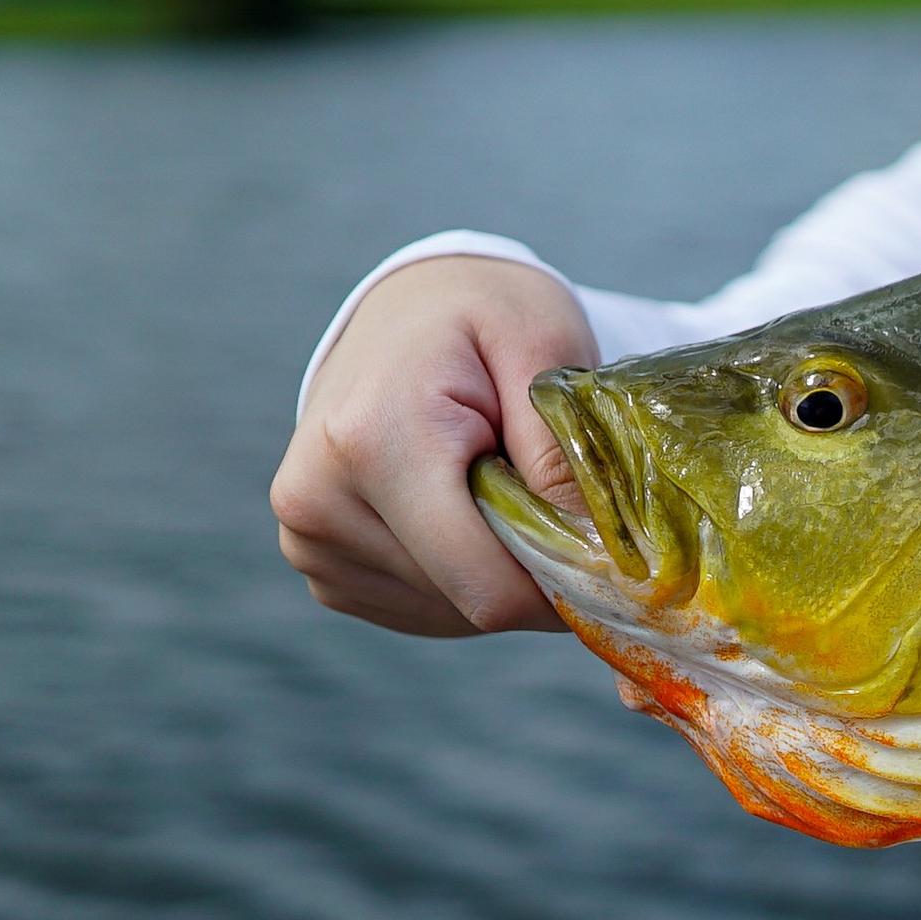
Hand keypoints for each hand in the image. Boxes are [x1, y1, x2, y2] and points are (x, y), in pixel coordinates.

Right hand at [270, 256, 595, 636]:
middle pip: (469, 601)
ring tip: (499, 483)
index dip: (565, 588)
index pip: (485, 585)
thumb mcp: (543, 347)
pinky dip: (463, 575)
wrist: (405, 307)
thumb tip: (595, 556)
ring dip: (498, 570)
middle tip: (556, 497)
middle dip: (533, 569)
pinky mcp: (318, 562)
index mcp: (372, 441)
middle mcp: (318, 499)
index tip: (612, 555)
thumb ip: (562, 453)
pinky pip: (420, 607)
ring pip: (448, 612)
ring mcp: (308, 538)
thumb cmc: (482, 314)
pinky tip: (465, 509)